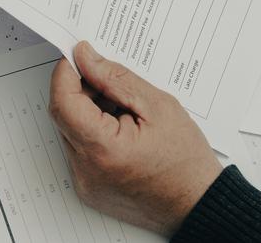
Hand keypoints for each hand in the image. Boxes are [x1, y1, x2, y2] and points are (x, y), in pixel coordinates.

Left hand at [48, 42, 221, 235]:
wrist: (197, 205)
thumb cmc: (186, 162)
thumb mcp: (158, 106)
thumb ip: (115, 78)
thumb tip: (85, 57)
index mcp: (103, 150)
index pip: (63, 102)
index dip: (66, 73)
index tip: (77, 56)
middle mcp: (86, 170)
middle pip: (64, 116)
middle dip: (80, 90)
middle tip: (108, 80)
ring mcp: (84, 182)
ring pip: (70, 131)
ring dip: (88, 112)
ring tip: (124, 111)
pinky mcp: (88, 188)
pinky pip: (79, 150)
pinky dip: (93, 132)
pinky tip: (121, 130)